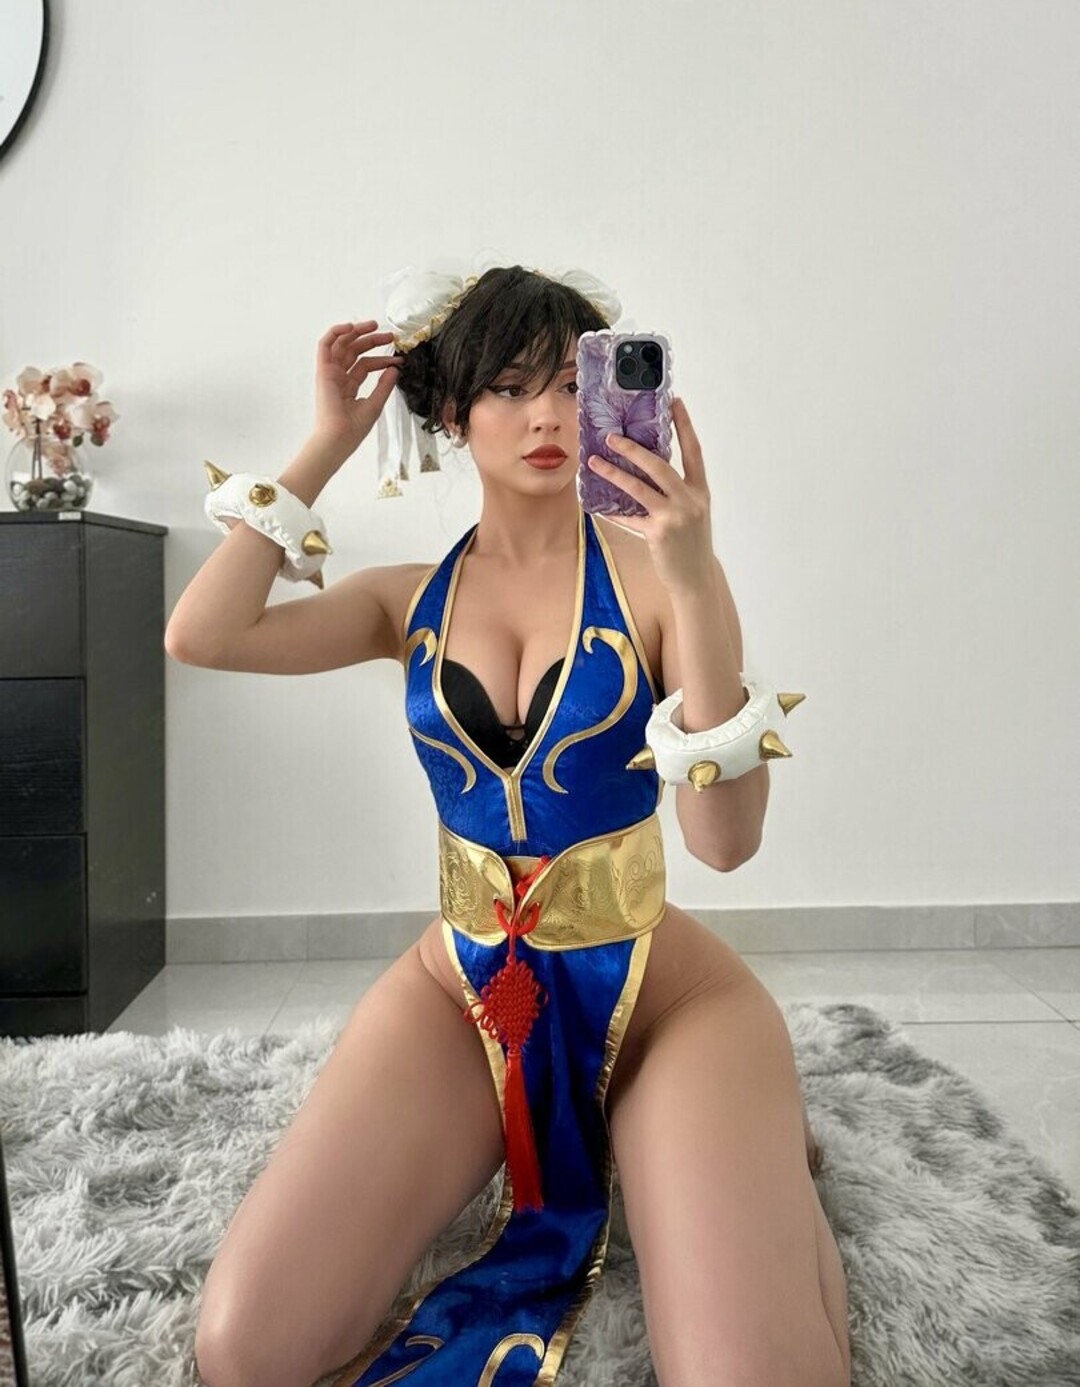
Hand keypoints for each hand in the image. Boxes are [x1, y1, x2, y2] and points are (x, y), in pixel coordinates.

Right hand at [313, 320, 403, 456]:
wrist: (339, 438)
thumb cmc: (354, 428)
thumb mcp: (376, 403)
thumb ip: (384, 385)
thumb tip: (395, 368)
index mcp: (349, 386)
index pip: (366, 365)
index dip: (383, 360)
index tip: (399, 359)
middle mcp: (338, 377)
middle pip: (354, 351)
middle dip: (372, 340)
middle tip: (390, 336)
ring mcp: (330, 373)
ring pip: (341, 344)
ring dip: (356, 332)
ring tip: (374, 325)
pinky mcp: (323, 371)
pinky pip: (325, 345)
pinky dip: (335, 333)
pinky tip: (351, 327)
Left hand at [586, 396, 714, 595]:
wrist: (695, 579)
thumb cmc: (690, 544)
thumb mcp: (691, 513)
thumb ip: (675, 491)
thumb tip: (646, 468)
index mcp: (700, 491)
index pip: (693, 450)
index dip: (684, 425)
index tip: (675, 401)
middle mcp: (689, 500)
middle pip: (660, 465)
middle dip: (634, 449)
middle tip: (612, 436)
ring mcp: (674, 517)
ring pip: (639, 488)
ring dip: (614, 473)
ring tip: (594, 462)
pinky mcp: (658, 534)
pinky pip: (629, 517)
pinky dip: (613, 511)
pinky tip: (598, 505)